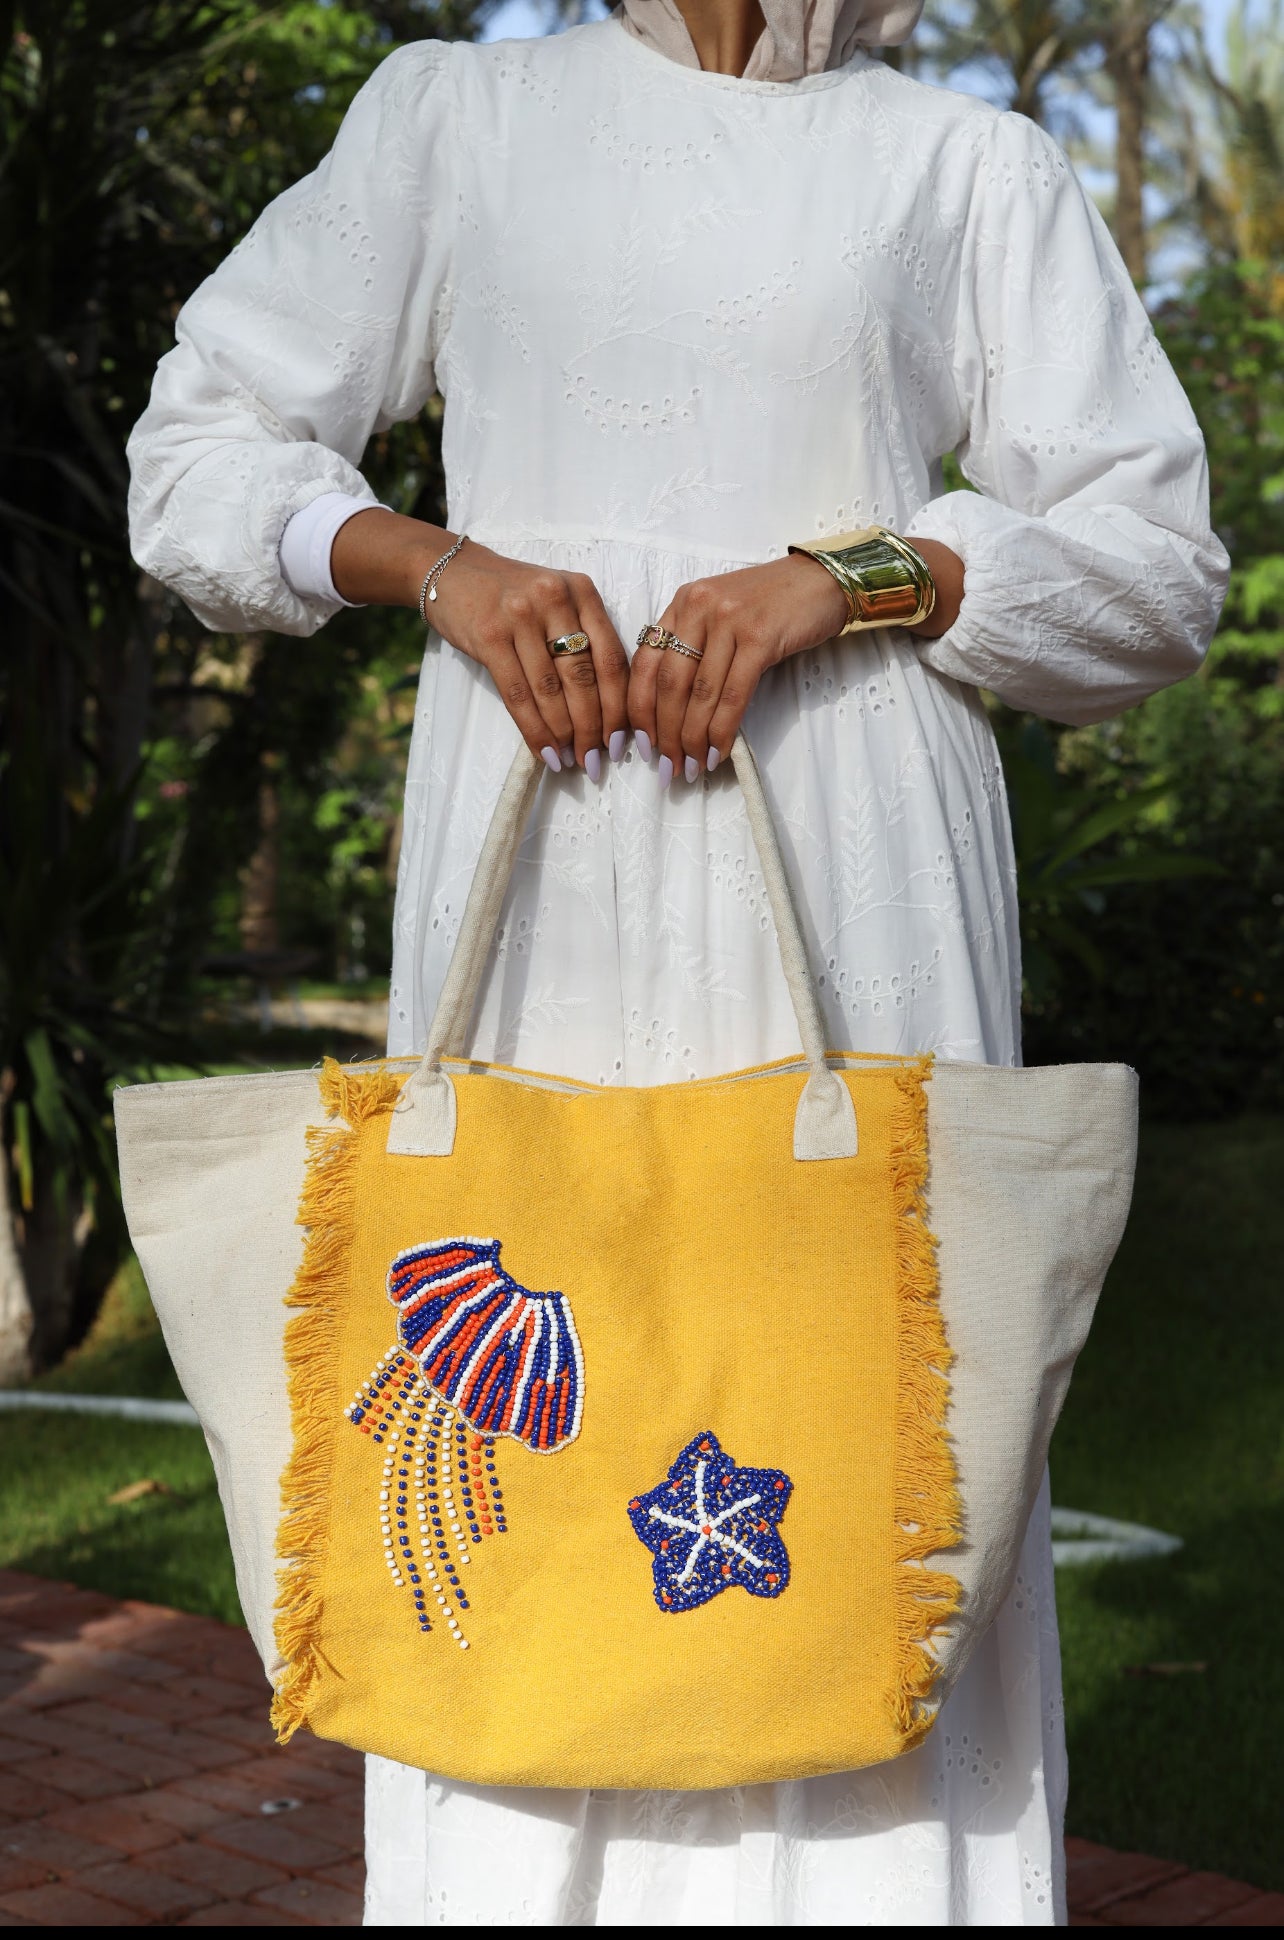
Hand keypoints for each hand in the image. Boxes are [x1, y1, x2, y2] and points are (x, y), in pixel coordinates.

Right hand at [430, 542, 630, 773]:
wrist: (453, 571)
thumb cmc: (512, 596)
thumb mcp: (557, 601)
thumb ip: (584, 637)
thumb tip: (606, 710)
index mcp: (583, 592)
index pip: (612, 658)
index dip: (619, 706)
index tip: (621, 741)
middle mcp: (555, 599)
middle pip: (584, 678)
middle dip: (592, 728)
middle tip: (595, 761)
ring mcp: (520, 615)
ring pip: (551, 690)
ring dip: (563, 734)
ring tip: (571, 761)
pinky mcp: (489, 635)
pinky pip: (517, 694)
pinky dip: (533, 729)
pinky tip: (543, 751)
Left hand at [627, 555, 848, 780]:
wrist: (822, 582)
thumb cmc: (773, 604)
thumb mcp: (721, 614)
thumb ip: (695, 646)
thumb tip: (673, 711)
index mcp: (684, 602)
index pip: (646, 662)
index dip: (639, 709)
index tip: (642, 743)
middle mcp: (699, 607)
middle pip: (670, 683)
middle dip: (666, 734)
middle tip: (669, 767)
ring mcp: (729, 620)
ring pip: (700, 693)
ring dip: (693, 739)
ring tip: (692, 767)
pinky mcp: (760, 638)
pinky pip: (733, 695)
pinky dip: (722, 730)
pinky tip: (718, 751)